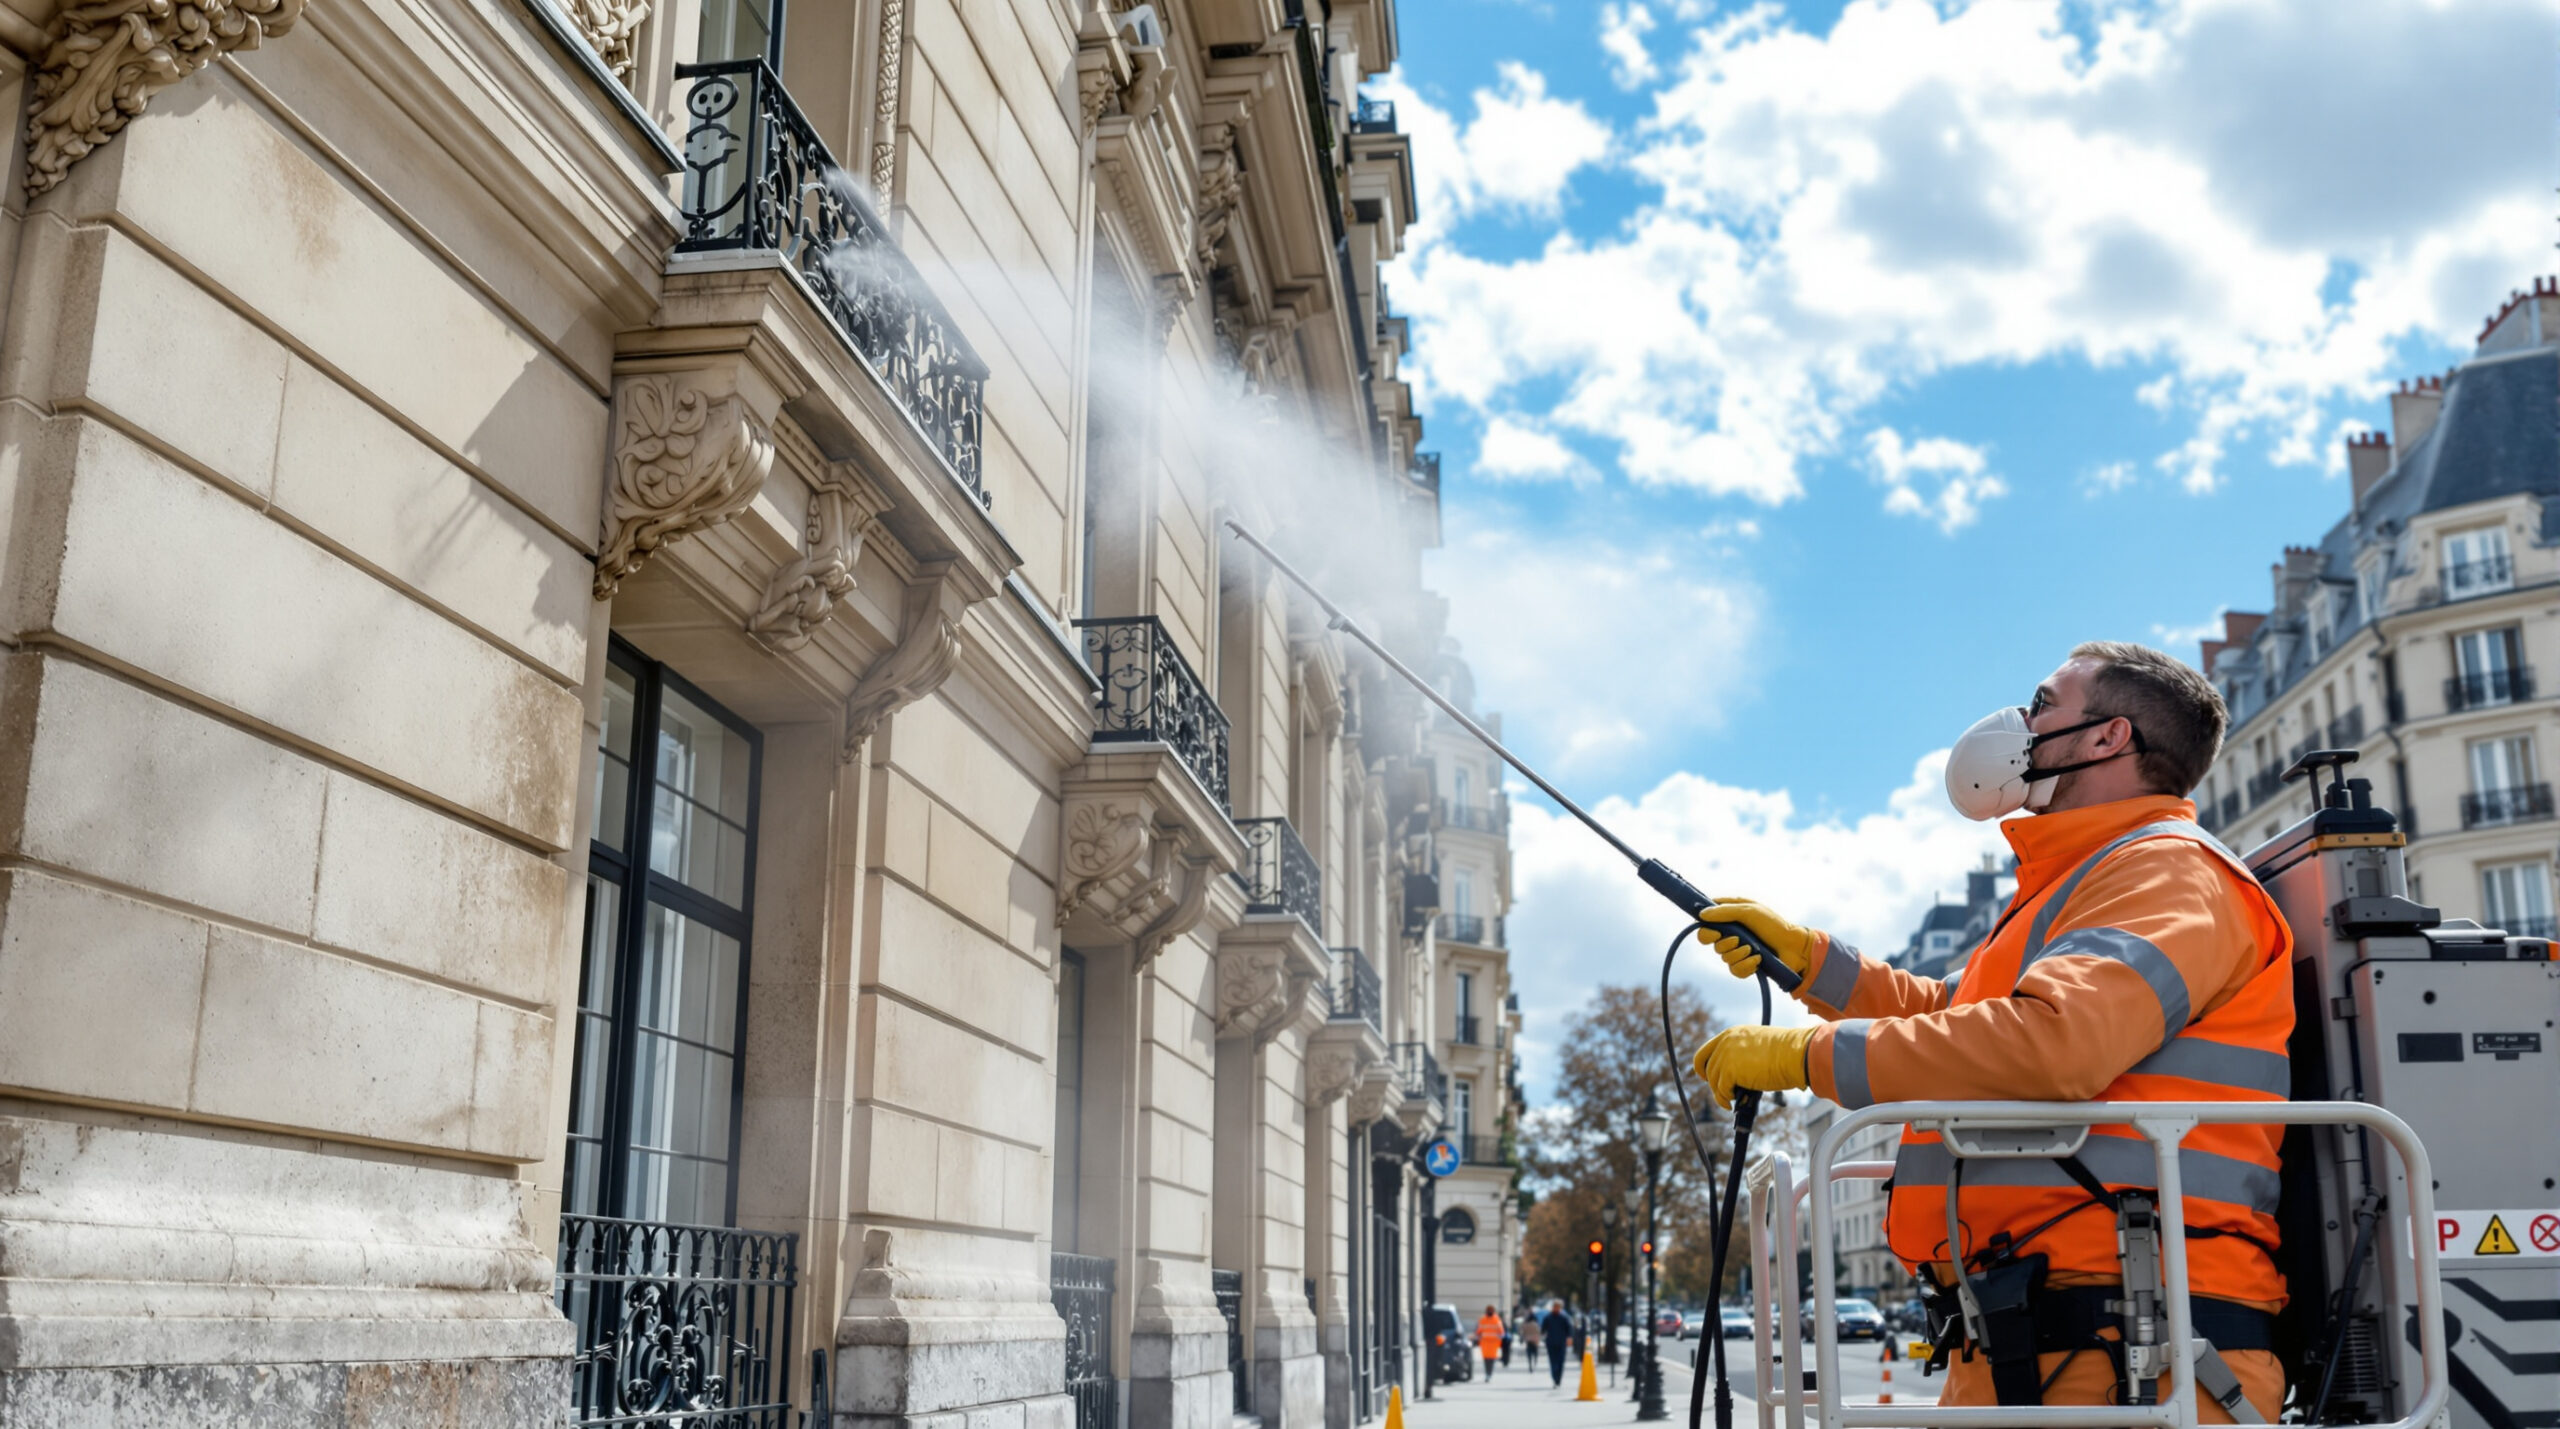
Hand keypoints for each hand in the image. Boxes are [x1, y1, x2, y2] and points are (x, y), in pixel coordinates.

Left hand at [1691, 1025, 1816, 1107]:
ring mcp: (1726, 1056)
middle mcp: (1725, 1042)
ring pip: (1713, 1081)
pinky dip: (1725, 1099)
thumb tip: (1738, 1073)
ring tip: (1729, 1101)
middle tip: (1720, 1093)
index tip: (1706, 1077)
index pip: (1706, 1051)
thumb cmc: (1786, 1052)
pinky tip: (1732, 1103)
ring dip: (1720, 1094)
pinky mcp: (1731, 1071)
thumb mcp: (1758, 1046)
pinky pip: (1721, 1090)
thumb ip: (1743, 1054)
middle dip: (1712, 1083)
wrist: (1796, 1054)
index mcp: (1732, 1034)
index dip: (1703, 1066)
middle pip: (1707, 1067)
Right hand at [1694, 900, 1819, 979]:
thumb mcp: (1749, 911)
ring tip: (1754, 949)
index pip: (1706, 920)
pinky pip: (1734, 970)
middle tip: (1737, 939)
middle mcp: (1732, 932)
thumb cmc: (1774, 925)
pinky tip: (1757, 960)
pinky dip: (1745, 965)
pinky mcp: (1745, 965)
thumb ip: (1725, 912)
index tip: (1715, 930)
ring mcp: (1738, 949)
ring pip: (1723, 956)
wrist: (1795, 948)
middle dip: (1723, 942)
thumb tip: (1702, 915)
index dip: (1705, 926)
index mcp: (1731, 916)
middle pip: (1710, 941)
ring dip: (1738, 953)